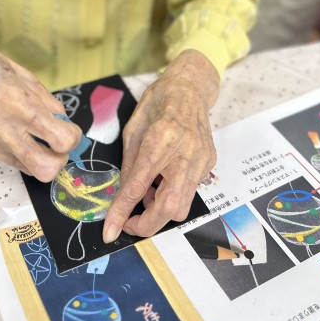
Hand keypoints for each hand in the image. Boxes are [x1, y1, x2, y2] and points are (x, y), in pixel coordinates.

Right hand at [0, 24, 81, 179]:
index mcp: (20, 105)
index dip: (72, 138)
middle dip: (58, 160)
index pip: (62, 140)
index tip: (69, 130)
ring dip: (35, 156)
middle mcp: (3, 129)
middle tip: (55, 146)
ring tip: (30, 135)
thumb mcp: (22, 74)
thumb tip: (61, 120)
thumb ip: (45, 101)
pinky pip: (5, 158)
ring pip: (26, 168)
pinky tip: (4, 128)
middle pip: (46, 169)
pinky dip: (13, 148)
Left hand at [102, 49, 218, 241]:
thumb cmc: (158, 103)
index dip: (122, 212)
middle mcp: (185, 152)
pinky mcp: (209, 164)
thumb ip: (129, 165)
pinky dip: (172, 194)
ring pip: (182, 206)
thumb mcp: (133, 130)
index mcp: (160, 138)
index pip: (138, 185)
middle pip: (169, 207)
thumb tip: (122, 196)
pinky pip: (189, 192)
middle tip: (129, 222)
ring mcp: (201, 160)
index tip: (110, 231)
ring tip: (147, 193)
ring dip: (160, 210)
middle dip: (147, 224)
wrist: (190, 88)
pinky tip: (163, 180)